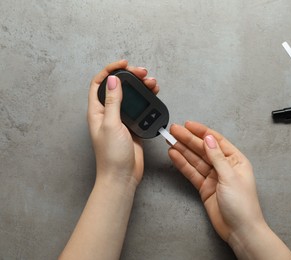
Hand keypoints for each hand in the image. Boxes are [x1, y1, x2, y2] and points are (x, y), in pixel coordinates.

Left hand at [88, 60, 158, 185]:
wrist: (123, 176)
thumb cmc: (112, 155)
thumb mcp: (111, 125)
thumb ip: (113, 102)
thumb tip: (112, 79)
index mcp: (98, 111)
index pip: (99, 83)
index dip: (110, 70)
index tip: (124, 64)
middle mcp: (108, 113)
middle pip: (118, 87)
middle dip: (131, 76)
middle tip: (143, 73)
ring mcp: (121, 119)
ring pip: (132, 96)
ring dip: (142, 87)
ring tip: (153, 83)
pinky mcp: (133, 125)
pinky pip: (140, 108)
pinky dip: (148, 100)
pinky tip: (154, 96)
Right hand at [168, 121, 264, 240]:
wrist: (240, 230)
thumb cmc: (243, 205)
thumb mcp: (230, 176)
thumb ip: (217, 157)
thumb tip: (208, 139)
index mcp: (236, 160)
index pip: (216, 141)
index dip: (201, 131)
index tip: (188, 125)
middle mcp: (224, 167)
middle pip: (203, 149)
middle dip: (188, 139)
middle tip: (174, 130)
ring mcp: (213, 177)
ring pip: (195, 160)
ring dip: (183, 150)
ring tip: (170, 140)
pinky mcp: (205, 188)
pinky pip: (192, 173)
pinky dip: (182, 164)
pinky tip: (174, 155)